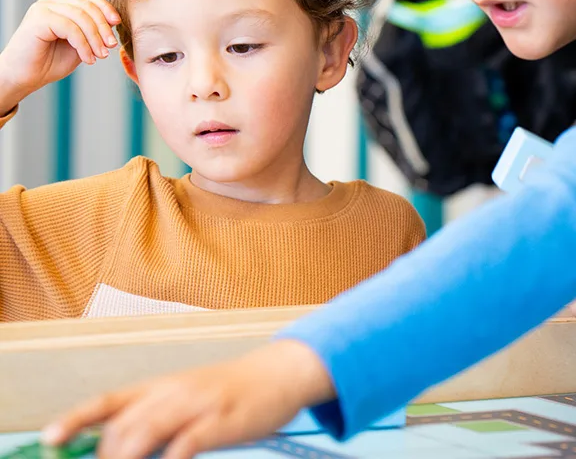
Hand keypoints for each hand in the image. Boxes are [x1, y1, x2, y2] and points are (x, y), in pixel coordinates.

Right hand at [0, 0, 119, 111]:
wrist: (22, 79)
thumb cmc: (48, 64)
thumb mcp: (79, 45)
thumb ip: (92, 32)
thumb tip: (114, 23)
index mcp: (61, 7)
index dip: (106, 9)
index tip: (118, 24)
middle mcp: (51, 4)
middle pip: (87, 6)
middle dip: (103, 27)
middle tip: (110, 47)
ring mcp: (43, 9)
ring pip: (81, 17)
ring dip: (95, 38)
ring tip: (100, 56)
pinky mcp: (38, 20)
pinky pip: (70, 28)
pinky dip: (83, 44)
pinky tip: (87, 59)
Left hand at [42, 340, 335, 458]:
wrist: (279, 372)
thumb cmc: (231, 392)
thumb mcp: (190, 399)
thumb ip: (159, 420)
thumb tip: (126, 449)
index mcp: (163, 385)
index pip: (109, 401)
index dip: (76, 419)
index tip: (50, 439)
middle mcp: (174, 391)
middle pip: (124, 426)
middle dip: (106, 458)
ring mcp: (198, 403)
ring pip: (146, 432)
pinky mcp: (221, 419)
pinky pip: (187, 442)